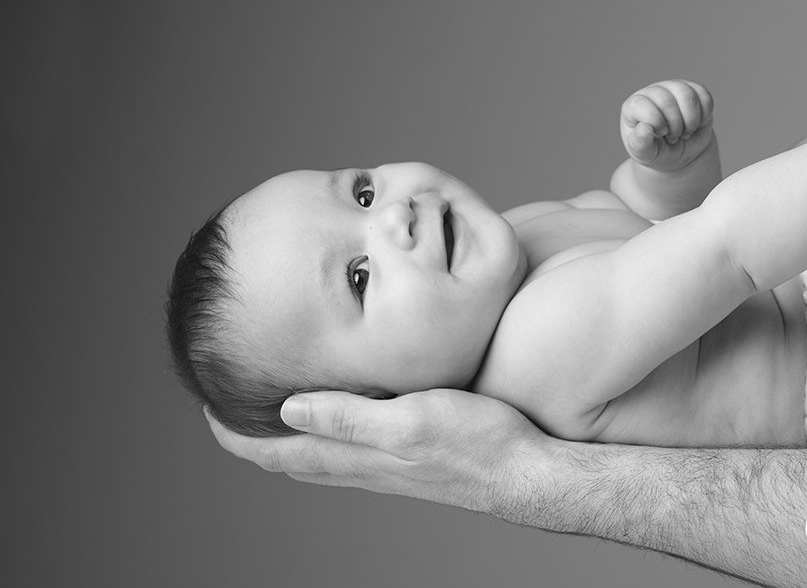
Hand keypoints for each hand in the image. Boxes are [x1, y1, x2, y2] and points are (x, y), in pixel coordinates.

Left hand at [206, 389, 553, 515]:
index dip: (236, 436)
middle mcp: (363, 466)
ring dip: (284, 437)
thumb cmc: (480, 444)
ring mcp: (385, 466)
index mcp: (357, 456)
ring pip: (317, 455)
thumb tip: (289, 408)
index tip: (207, 409)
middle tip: (225, 405)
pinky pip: (347, 450)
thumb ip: (353, 416)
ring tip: (266, 408)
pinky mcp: (407, 459)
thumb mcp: (414, 418)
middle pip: (289, 458)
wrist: (527, 473)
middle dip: (251, 437)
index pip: (276, 453)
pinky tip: (336, 413)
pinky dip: (321, 433)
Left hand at [620, 79, 715, 171]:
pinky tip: (697, 124)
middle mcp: (652, 92)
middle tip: (674, 138)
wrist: (680, 154)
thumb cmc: (658, 152)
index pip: (641, 104)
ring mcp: (674, 88)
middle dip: (675, 126)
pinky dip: (705, 116)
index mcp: (633, 106)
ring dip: (691, 121)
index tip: (659, 135)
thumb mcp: (646, 154)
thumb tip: (644, 129)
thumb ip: (640, 145)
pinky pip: (705, 97)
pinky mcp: (694, 90)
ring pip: (688, 95)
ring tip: (685, 132)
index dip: (655, 122)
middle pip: (666, 100)